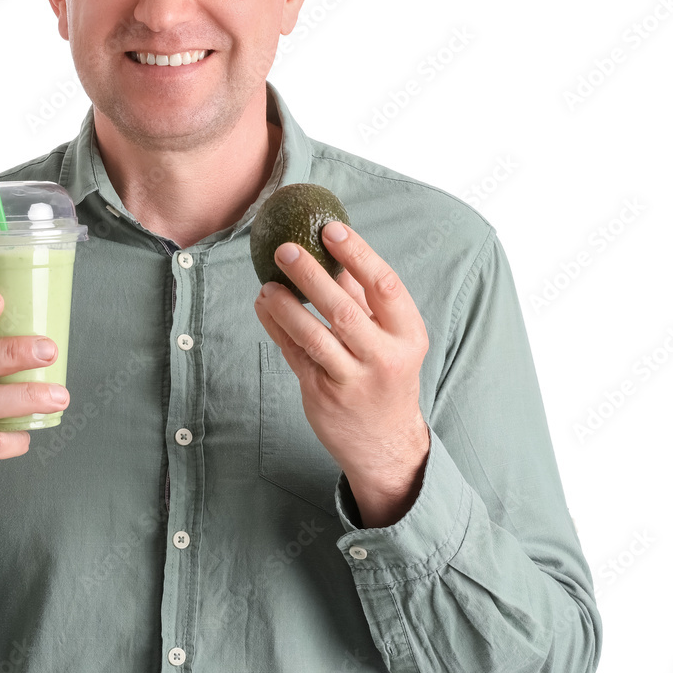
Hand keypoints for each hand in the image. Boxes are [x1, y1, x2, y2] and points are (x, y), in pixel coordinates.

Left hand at [253, 221, 429, 527]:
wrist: (385, 442)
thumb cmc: (386, 374)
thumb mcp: (389, 337)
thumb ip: (363, 297)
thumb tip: (331, 248)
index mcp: (408, 335)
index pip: (385, 286)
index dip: (358, 254)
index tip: (331, 230)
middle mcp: (384, 358)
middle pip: (343, 310)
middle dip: (310, 275)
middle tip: (284, 249)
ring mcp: (352, 380)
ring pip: (313, 335)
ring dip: (285, 305)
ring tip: (266, 284)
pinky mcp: (322, 395)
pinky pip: (294, 354)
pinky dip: (276, 327)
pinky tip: (263, 306)